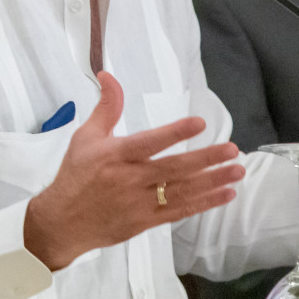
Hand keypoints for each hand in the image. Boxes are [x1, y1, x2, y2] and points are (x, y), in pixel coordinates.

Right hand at [22, 72, 244, 270]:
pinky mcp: (145, 221)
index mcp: (115, 155)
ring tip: (237, 171)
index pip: (149, 143)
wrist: (62, 222)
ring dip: (212, 182)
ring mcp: (139, 203)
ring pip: (181, 191)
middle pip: (173, 169)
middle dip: (206, 159)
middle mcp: (129, 179)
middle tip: (232, 150)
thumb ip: (106, 107)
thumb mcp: (85, 137)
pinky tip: (224, 194)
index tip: (199, 123)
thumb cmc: (75, 176)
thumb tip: (108, 75)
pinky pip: (179, 211)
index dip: (174, 133)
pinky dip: (203, 203)